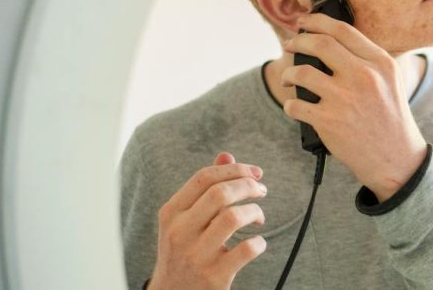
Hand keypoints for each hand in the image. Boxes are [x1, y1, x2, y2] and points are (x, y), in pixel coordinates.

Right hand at [149, 152, 266, 289]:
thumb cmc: (183, 250)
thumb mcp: (184, 219)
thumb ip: (204, 188)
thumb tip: (227, 155)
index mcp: (171, 212)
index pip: (204, 177)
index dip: (235, 169)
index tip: (256, 172)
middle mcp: (180, 232)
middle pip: (220, 193)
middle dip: (248, 186)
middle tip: (261, 191)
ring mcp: (196, 255)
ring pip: (234, 217)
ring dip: (255, 211)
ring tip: (258, 218)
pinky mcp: (214, 276)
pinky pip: (247, 249)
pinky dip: (259, 242)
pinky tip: (257, 243)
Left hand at [280, 13, 427, 200]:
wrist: (396, 158)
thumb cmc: (390, 117)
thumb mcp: (390, 80)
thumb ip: (367, 59)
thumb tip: (330, 39)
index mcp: (380, 62)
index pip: (343, 30)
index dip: (317, 21)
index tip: (303, 21)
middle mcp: (364, 76)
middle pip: (319, 44)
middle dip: (297, 40)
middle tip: (289, 44)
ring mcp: (345, 98)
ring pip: (301, 72)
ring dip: (288, 73)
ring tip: (288, 77)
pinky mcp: (329, 121)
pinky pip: (295, 105)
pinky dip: (290, 104)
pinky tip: (295, 106)